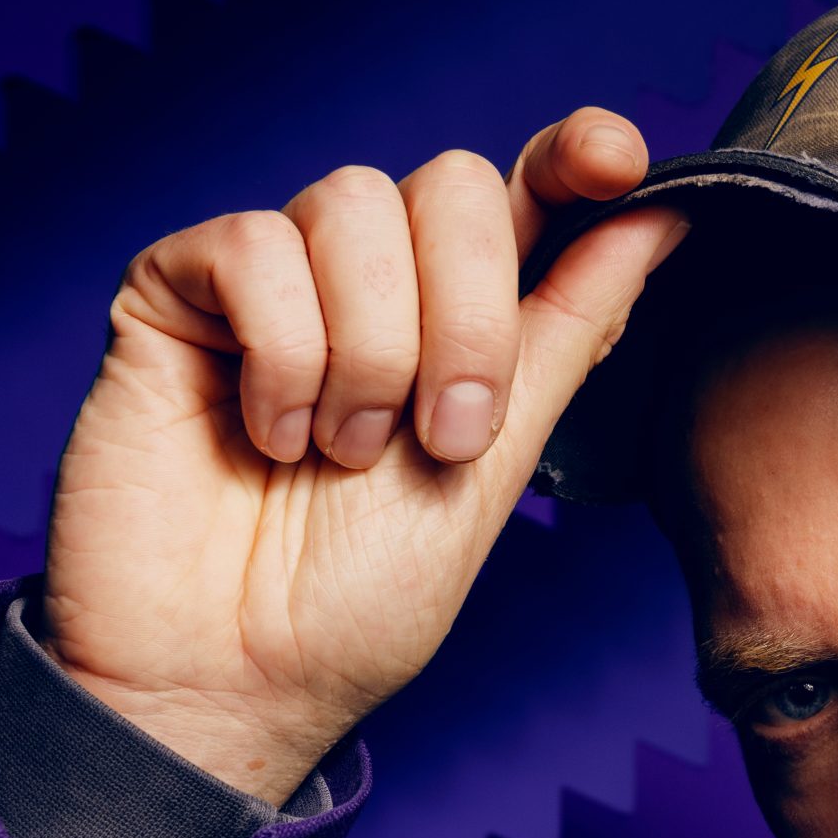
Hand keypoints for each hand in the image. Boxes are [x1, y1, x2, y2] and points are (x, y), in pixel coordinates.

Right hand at [37, 112, 685, 801]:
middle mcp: (367, 284)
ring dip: (371, 355)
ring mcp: (269, 280)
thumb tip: (663, 218)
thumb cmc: (353, 604)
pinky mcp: (174, 291)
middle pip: (451, 182)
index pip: (522, 192)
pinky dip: (281, 357)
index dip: (572, 157)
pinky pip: (253, 248)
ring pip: (352, 205)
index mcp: (453, 322)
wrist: (234, 679)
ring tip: (338, 459)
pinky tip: (267, 436)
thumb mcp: (493, 469)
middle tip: (442, 438)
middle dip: (468, 317)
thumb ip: (566, 334)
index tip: (615, 159)